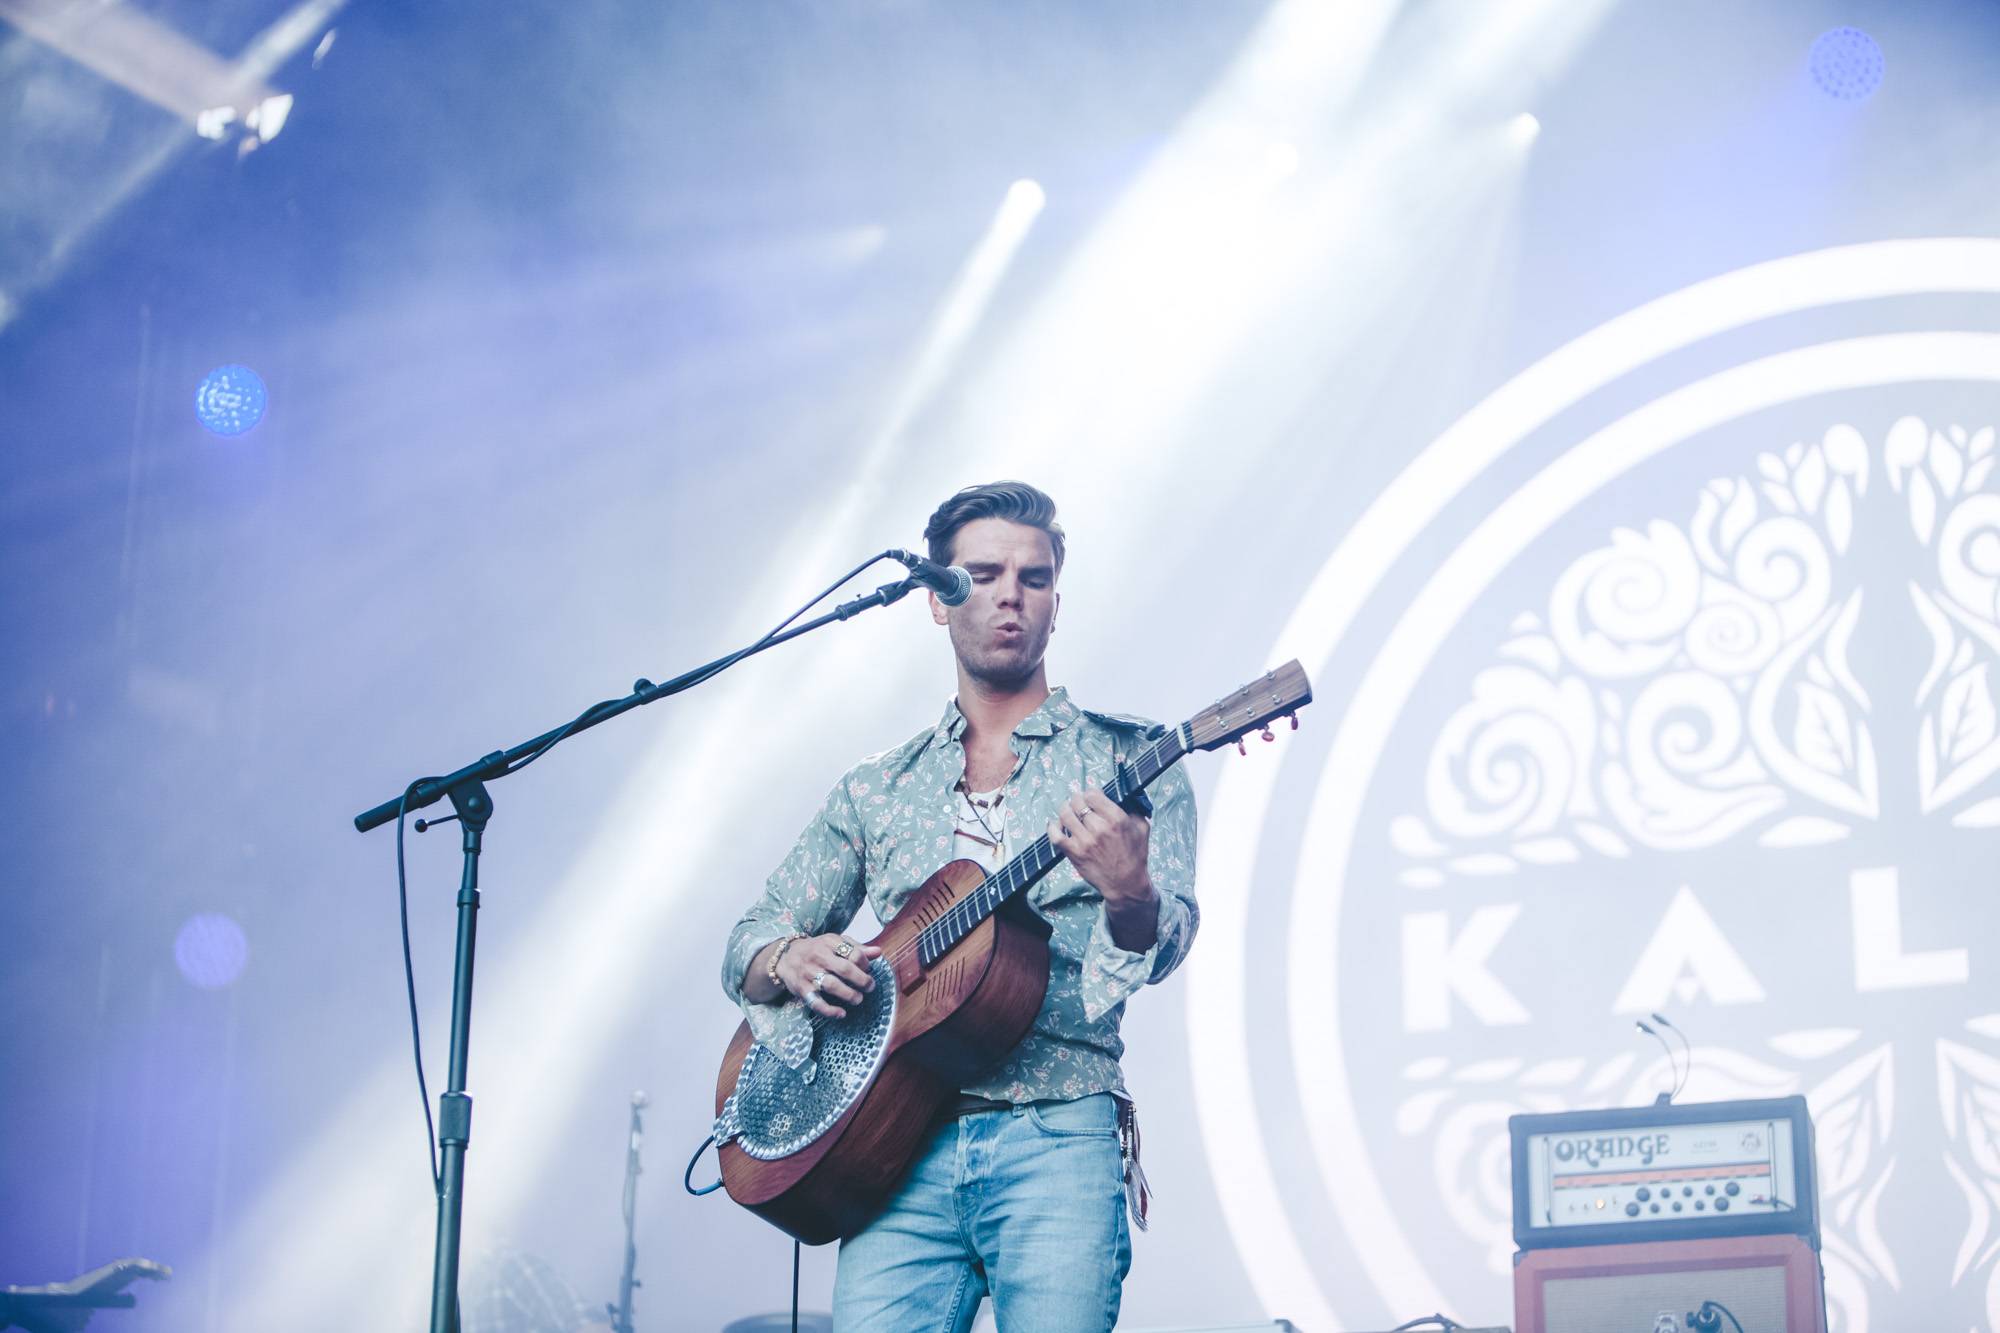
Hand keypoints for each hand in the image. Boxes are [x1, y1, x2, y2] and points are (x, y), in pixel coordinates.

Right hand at [776, 932, 880, 1018]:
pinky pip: (816, 1002)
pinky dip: (829, 1010)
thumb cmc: (817, 949)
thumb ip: (857, 948)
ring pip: (831, 985)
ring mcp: (809, 973)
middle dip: (862, 980)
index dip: (865, 964)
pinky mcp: (802, 989)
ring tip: (858, 999)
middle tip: (870, 987)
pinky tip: (841, 1013)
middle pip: (845, 969)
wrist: (785, 957)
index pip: (853, 953)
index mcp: (829, 942)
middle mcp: (818, 957)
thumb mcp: (835, 942)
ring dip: (849, 995)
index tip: (868, 970)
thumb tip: (878, 952)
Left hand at [1048, 789, 1155, 915]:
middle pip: (1076, 802)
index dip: (1090, 793)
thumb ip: (1134, 808)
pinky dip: (1052, 827)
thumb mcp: (1142, 827)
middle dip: (1077, 800)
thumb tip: (1122, 794)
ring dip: (1065, 809)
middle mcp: (1099, 828)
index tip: (1091, 798)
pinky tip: (1056, 824)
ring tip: (1068, 810)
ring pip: (1065, 814)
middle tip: (1079, 804)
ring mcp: (1084, 841)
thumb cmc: (1135, 855)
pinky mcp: (1074, 853)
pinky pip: (1055, 835)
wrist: (1126, 883)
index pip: (1092, 794)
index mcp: (1116, 819)